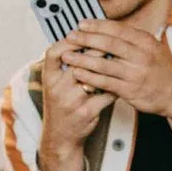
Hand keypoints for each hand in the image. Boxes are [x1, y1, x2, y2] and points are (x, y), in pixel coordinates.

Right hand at [35, 40, 112, 170]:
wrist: (60, 136)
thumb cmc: (61, 105)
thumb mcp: (54, 84)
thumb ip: (63, 66)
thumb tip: (81, 41)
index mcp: (48, 78)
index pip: (54, 52)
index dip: (69, 42)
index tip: (83, 34)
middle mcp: (57, 87)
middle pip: (78, 62)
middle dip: (95, 50)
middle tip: (111, 43)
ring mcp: (72, 100)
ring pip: (94, 77)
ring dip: (108, 67)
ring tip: (120, 59)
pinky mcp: (86, 111)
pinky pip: (105, 94)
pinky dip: (115, 87)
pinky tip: (123, 81)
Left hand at [63, 19, 171, 124]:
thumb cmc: (161, 71)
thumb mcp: (151, 48)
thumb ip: (131, 39)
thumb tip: (106, 28)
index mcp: (145, 42)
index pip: (117, 29)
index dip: (97, 25)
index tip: (82, 24)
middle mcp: (141, 55)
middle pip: (108, 43)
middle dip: (85, 39)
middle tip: (70, 37)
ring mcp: (135, 73)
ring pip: (103, 63)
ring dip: (82, 59)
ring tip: (67, 56)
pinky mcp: (130, 90)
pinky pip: (104, 82)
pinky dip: (89, 77)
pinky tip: (78, 73)